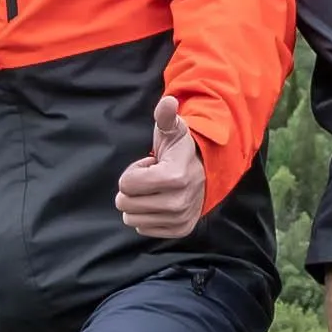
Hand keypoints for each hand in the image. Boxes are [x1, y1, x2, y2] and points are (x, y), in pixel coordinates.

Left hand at [115, 97, 206, 241]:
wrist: (205, 172)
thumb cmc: (181, 150)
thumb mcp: (173, 129)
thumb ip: (165, 116)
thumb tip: (168, 101)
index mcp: (174, 177)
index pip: (126, 185)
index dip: (134, 171)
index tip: (151, 165)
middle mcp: (177, 203)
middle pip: (125, 203)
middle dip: (134, 188)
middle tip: (152, 178)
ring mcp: (179, 219)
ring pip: (131, 218)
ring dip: (140, 202)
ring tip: (157, 189)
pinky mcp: (180, 230)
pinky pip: (143, 228)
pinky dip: (147, 216)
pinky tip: (161, 201)